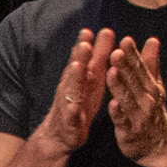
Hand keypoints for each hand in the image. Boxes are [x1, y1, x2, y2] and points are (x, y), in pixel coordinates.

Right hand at [27, 27, 114, 157]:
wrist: (60, 135)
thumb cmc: (81, 102)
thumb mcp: (92, 78)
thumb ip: (98, 55)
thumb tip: (106, 31)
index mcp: (81, 79)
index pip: (82, 59)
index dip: (85, 45)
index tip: (89, 30)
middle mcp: (72, 89)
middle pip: (75, 71)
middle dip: (80, 57)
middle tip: (85, 44)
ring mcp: (69, 105)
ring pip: (70, 91)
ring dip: (73, 79)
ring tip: (77, 67)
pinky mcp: (70, 123)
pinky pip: (72, 117)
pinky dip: (73, 112)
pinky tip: (75, 107)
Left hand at [105, 35, 166, 162]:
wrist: (161, 145)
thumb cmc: (152, 112)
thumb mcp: (154, 86)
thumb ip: (150, 64)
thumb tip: (152, 40)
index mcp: (150, 86)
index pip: (140, 68)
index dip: (133, 54)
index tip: (125, 40)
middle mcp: (146, 99)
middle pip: (134, 81)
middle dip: (125, 66)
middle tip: (115, 51)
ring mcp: (139, 116)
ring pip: (128, 99)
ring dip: (120, 85)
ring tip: (111, 72)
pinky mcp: (130, 132)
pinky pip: (123, 121)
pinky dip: (119, 113)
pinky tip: (112, 104)